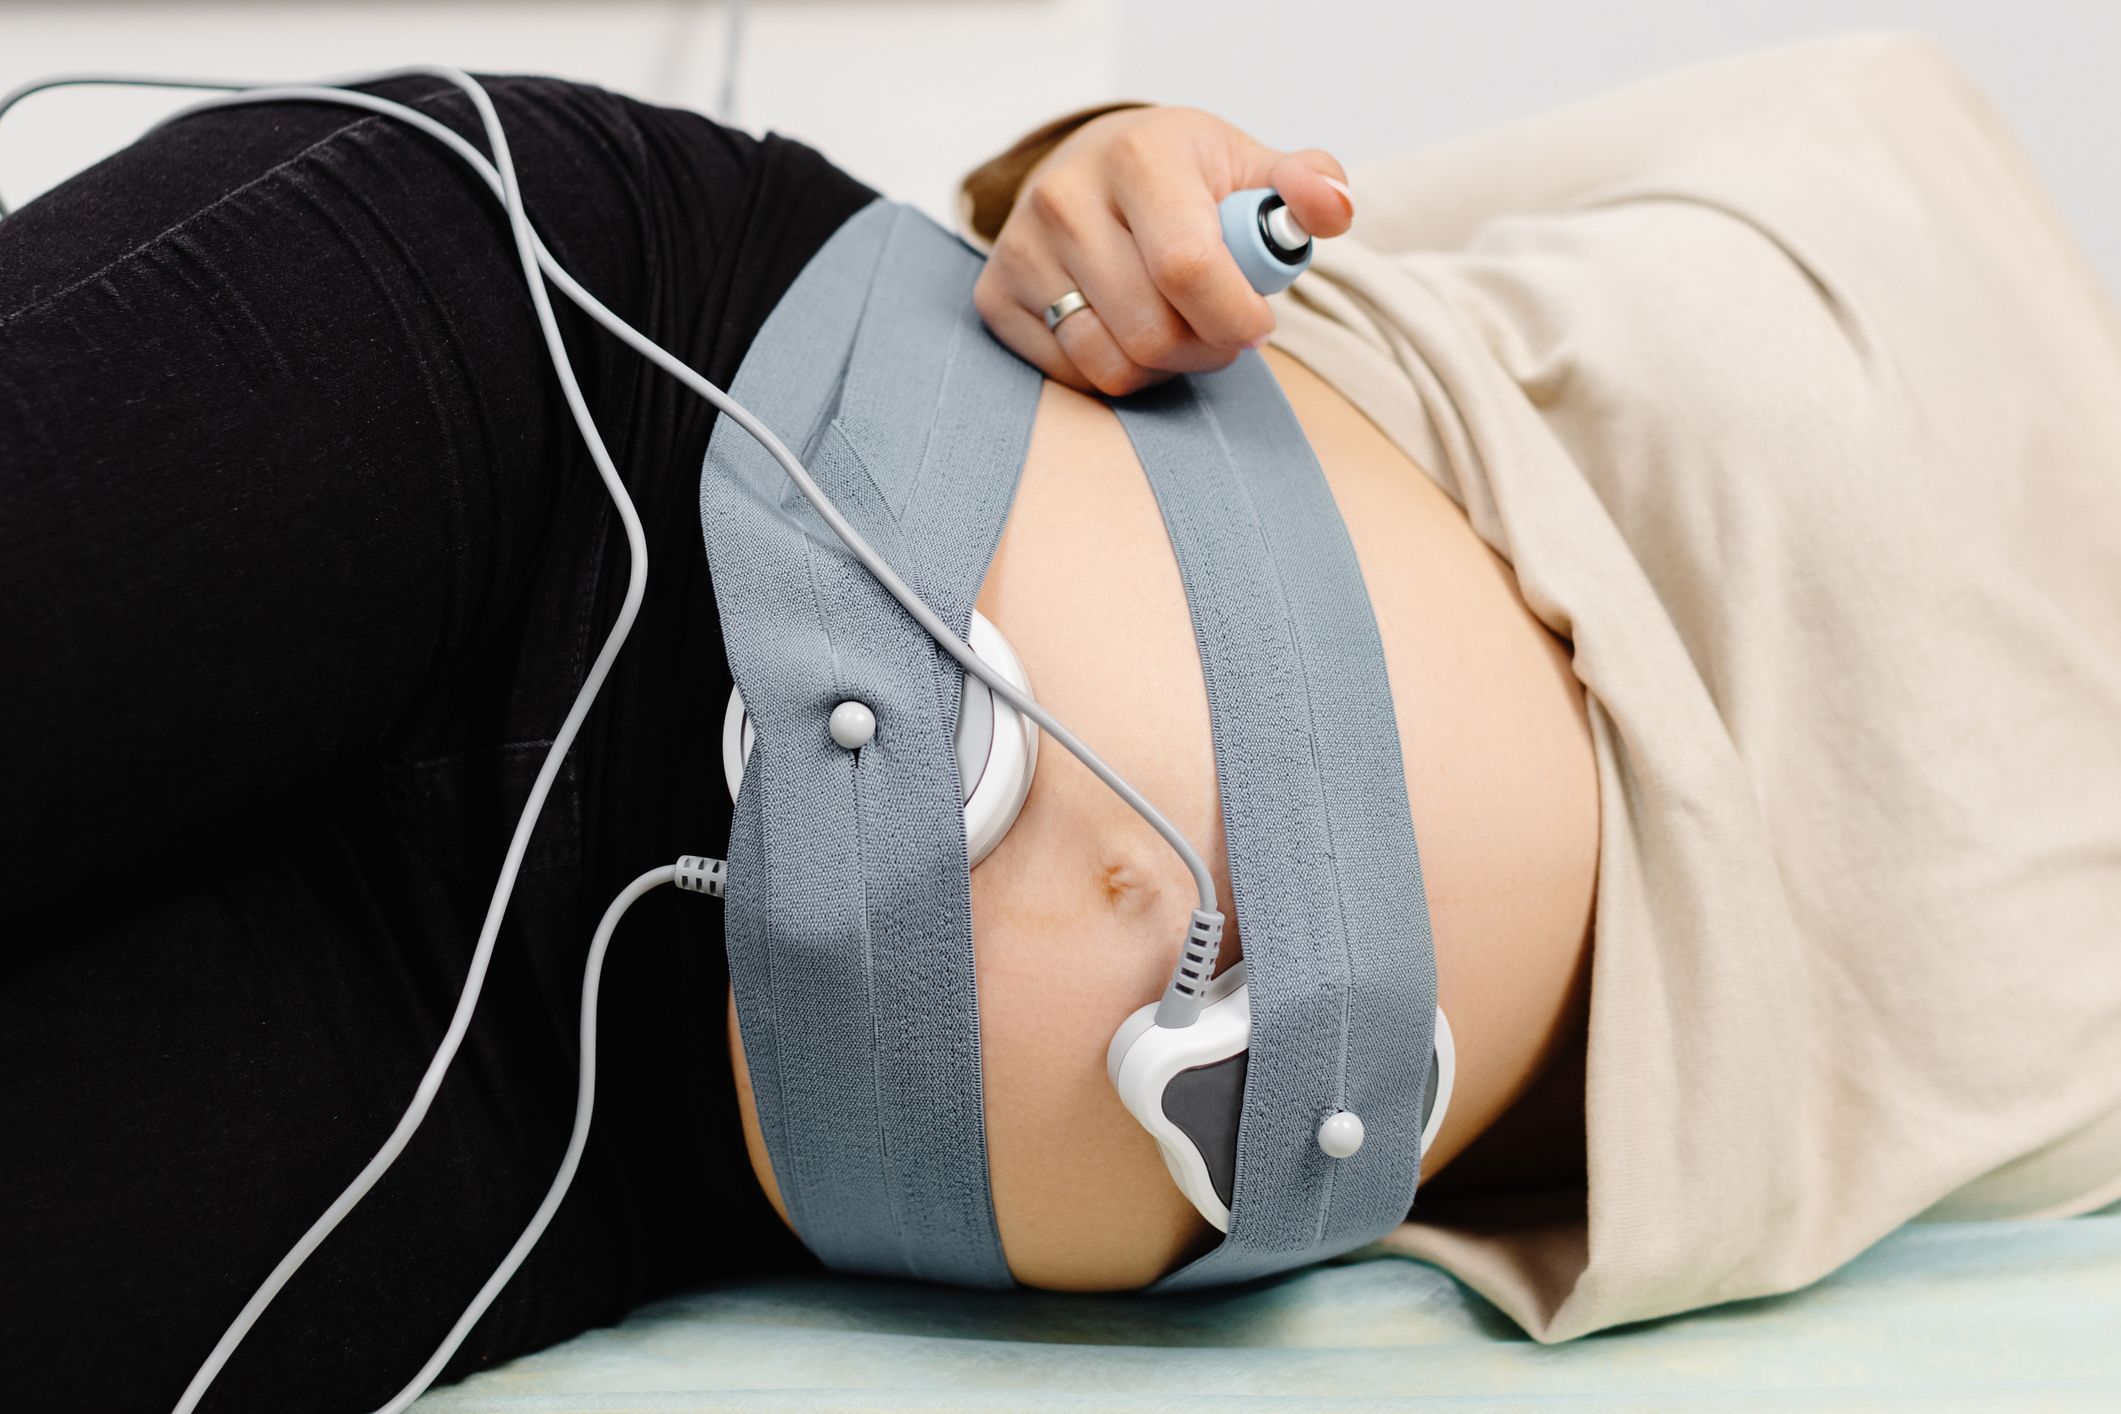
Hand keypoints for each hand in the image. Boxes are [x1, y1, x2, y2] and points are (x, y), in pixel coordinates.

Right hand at [972, 105, 1353, 397]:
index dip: (1235, 315)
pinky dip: (1116, 372)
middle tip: (1222, 328)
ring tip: (1178, 327)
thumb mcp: (1249, 167)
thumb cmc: (1183, 178)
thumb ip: (1306, 186)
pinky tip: (1129, 331)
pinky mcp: (996, 296)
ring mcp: (1021, 250)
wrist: (1093, 167)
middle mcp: (1065, 198)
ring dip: (1163, 367)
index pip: (1187, 267)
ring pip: (1111, 364)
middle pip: (1152, 332)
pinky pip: (1074, 376)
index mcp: (1138, 157)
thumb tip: (1332, 207)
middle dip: (1207, 347)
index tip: (1257, 320)